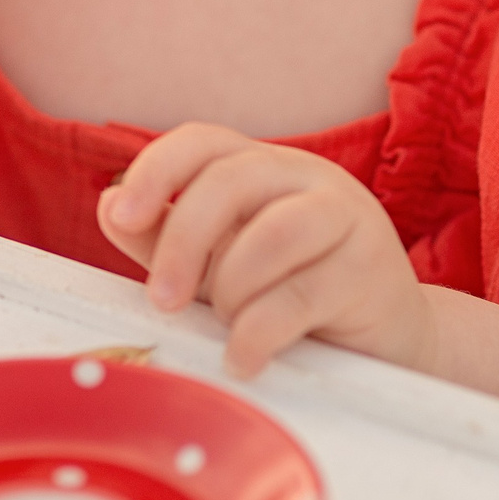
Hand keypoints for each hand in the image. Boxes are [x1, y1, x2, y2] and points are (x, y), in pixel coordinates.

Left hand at [97, 123, 433, 377]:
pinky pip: (302, 295)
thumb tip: (109, 208)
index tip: (122, 216)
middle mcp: (308, 177)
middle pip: (232, 179)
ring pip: (271, 233)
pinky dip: (258, 333)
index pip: (203, 141)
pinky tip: (245, 358)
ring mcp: (347, 217)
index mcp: (264, 167)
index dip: (156, 169)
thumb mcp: (221, 267)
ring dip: (232, 290)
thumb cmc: (295, 297)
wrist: (388, 340)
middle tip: (163, 301)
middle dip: (183, 242)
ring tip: (229, 329)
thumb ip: (167, 239)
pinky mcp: (371, 269)